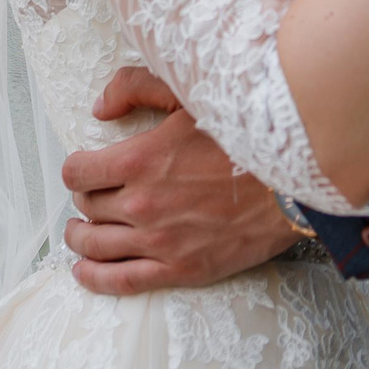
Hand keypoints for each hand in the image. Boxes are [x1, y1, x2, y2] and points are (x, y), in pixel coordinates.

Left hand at [61, 67, 297, 294]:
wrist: (292, 183)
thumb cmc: (245, 136)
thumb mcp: (190, 95)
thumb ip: (136, 88)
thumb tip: (100, 109)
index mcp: (140, 159)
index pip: (78, 172)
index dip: (76, 169)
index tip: (85, 169)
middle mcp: (142, 203)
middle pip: (87, 207)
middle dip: (84, 200)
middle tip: (91, 196)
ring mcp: (159, 240)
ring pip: (95, 245)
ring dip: (80, 238)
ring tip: (80, 232)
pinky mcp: (180, 269)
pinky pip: (122, 280)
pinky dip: (94, 278)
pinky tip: (84, 271)